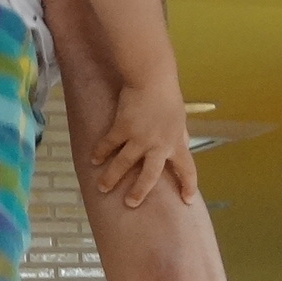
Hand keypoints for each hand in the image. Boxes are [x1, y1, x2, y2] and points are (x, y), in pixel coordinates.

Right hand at [93, 81, 198, 206]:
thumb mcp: (178, 117)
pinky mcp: (122, 128)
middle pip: (150, 176)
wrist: (152, 77)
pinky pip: (109, 145)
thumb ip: (179, 134)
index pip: (187, 168)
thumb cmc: (167, 95)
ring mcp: (140, 137)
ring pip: (124, 164)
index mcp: (176, 142)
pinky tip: (93, 160)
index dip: (188, 185)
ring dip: (111, 178)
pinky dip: (100, 153)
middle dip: (139, 191)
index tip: (187, 200)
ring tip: (103, 187)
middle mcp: (159, 144)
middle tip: (131, 203)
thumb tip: (184, 142)